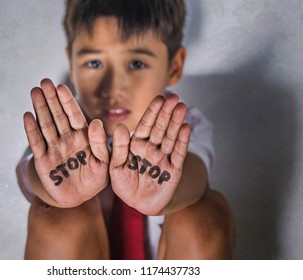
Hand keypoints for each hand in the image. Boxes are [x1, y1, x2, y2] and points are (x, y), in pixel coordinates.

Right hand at [23, 79, 108, 206]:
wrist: (80, 197)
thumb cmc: (95, 178)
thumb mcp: (104, 162)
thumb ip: (101, 144)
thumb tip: (95, 122)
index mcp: (83, 137)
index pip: (74, 116)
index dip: (68, 102)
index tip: (62, 87)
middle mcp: (67, 139)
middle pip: (58, 116)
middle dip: (51, 99)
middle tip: (45, 82)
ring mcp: (54, 148)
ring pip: (46, 125)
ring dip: (40, 109)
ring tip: (35, 92)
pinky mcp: (43, 161)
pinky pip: (37, 143)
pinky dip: (32, 130)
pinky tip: (27, 116)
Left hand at [109, 94, 189, 214]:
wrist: (139, 204)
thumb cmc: (125, 185)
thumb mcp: (115, 167)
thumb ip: (118, 148)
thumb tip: (120, 126)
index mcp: (136, 145)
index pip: (145, 126)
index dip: (152, 112)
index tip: (159, 98)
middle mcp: (151, 148)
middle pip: (160, 128)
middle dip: (167, 113)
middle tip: (174, 97)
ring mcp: (163, 158)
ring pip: (171, 137)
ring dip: (176, 122)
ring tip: (182, 107)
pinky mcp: (173, 170)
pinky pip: (178, 153)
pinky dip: (182, 141)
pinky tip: (186, 127)